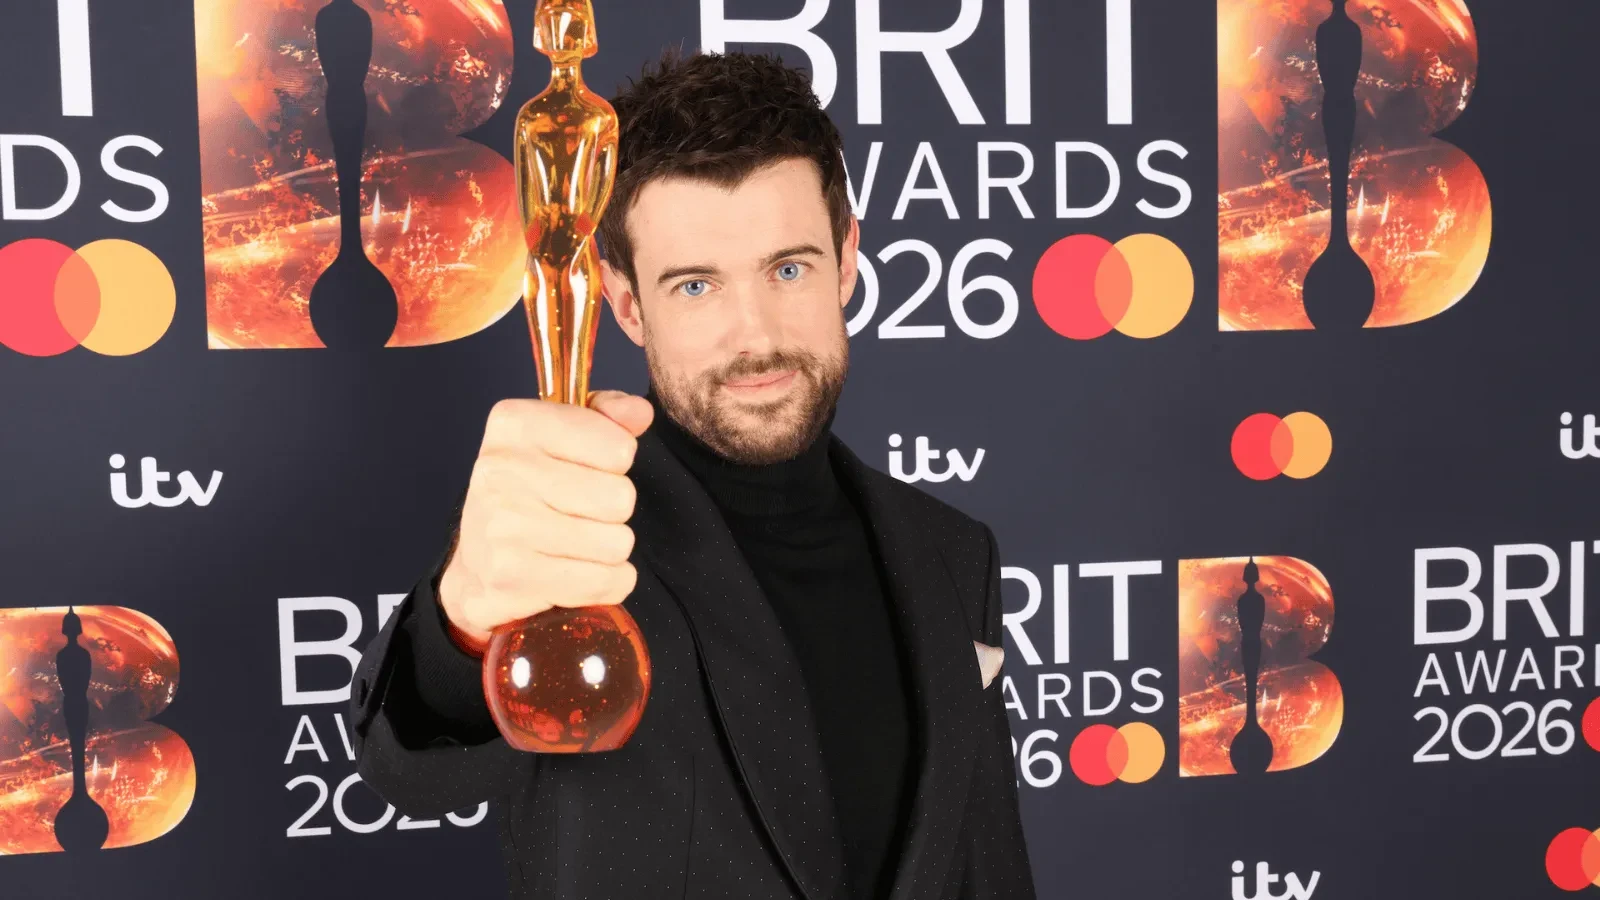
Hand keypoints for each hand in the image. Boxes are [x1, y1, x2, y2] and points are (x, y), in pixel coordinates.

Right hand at [437, 390, 653, 653]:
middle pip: (620, 498)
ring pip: (617, 543)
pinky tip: (574, 572)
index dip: (615, 464)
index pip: (619, 447)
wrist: (475, 567)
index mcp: (516, 425)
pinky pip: (604, 582)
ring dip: (608, 551)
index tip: (586, 470)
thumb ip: (608, 417)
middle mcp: (503, 470)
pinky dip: (604, 583)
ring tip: (575, 544)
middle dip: (612, 512)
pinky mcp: (513, 577)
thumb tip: (639, 412)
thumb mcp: (560, 439)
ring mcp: (504, 526)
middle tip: (579, 514)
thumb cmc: (528, 495)